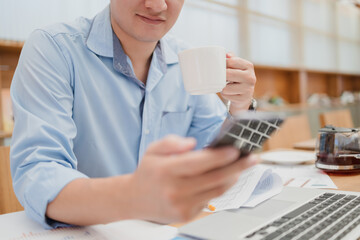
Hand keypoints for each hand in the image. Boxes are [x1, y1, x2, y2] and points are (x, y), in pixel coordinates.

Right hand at [127, 135, 257, 223]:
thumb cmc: (148, 173)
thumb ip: (172, 142)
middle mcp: (175, 190)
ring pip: (217, 191)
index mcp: (166, 170)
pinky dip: (221, 187)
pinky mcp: (187, 215)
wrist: (135, 199)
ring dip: (233, 178)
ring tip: (243, 166)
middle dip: (237, 167)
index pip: (199, 163)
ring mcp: (182, 205)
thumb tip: (193, 143)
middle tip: (252, 158)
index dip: (220, 156)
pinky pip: (211, 200)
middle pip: (214, 178)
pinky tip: (227, 178)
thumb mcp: (153, 150)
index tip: (235, 149)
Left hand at [221, 53, 255, 113]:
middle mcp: (250, 77)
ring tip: (227, 86)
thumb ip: (232, 59)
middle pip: (228, 74)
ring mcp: (248, 89)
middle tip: (222, 78)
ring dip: (223, 87)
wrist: (244, 96)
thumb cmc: (238, 79)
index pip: (231, 61)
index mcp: (249, 66)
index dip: (222, 64)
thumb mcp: (237, 67)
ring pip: (226, 87)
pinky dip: (225, 94)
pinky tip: (230, 93)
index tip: (220, 67)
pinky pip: (226, 95)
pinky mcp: (244, 98)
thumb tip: (227, 55)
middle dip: (221, 76)